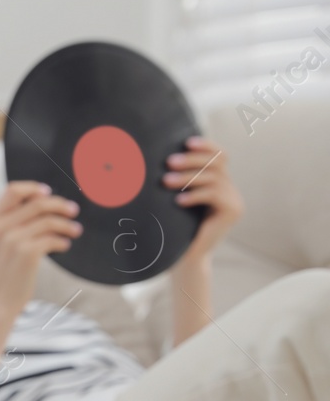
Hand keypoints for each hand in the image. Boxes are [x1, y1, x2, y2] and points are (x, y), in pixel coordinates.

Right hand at [0, 181, 81, 316]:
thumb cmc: (3, 273)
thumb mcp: (0, 243)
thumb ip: (13, 222)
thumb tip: (44, 203)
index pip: (12, 190)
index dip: (34, 188)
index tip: (48, 193)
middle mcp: (0, 228)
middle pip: (38, 202)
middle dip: (60, 205)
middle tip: (73, 211)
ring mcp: (13, 240)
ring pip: (49, 220)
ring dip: (67, 225)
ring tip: (75, 231)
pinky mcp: (27, 253)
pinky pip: (53, 238)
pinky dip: (63, 240)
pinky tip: (65, 245)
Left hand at [165, 136, 242, 262]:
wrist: (184, 258)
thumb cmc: (174, 227)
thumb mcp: (177, 198)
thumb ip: (180, 178)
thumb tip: (164, 155)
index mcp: (219, 182)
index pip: (219, 156)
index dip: (206, 146)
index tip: (186, 142)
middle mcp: (231, 189)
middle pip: (217, 163)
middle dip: (192, 160)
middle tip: (169, 162)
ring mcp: (235, 200)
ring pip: (214, 178)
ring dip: (188, 177)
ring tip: (166, 182)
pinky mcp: (234, 211)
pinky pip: (215, 195)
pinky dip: (195, 195)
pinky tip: (178, 201)